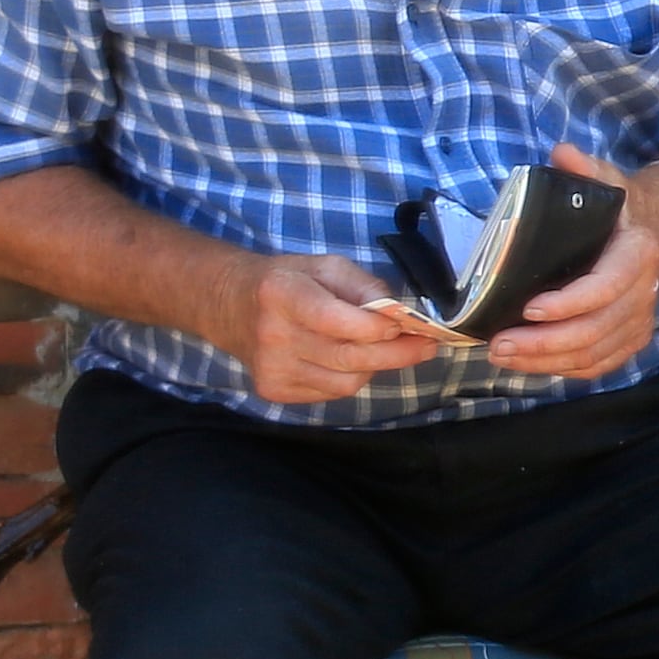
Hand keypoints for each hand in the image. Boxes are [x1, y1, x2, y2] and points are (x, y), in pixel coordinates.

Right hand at [240, 254, 451, 409]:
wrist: (230, 305)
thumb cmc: (288, 281)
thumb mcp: (325, 266)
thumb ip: (364, 285)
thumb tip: (398, 311)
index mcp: (282, 294)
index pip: (336, 320)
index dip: (377, 327)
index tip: (408, 324)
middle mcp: (272, 335)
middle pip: (348, 357)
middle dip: (396, 354)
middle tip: (427, 346)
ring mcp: (271, 368)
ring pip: (345, 382)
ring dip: (374, 367)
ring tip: (384, 349)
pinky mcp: (273, 390)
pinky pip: (331, 392)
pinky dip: (350, 378)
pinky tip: (349, 360)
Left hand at [488, 143, 658, 379]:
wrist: (658, 230)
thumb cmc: (621, 209)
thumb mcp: (607, 180)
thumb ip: (585, 168)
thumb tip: (562, 152)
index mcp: (638, 254)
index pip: (606, 287)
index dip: (569, 303)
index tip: (528, 308)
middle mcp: (644, 292)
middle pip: (596, 329)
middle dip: (545, 342)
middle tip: (499, 343)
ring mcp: (639, 319)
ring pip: (595, 353)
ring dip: (547, 361)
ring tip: (503, 355)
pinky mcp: (631, 338)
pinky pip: (600, 365)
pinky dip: (564, 370)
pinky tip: (530, 365)